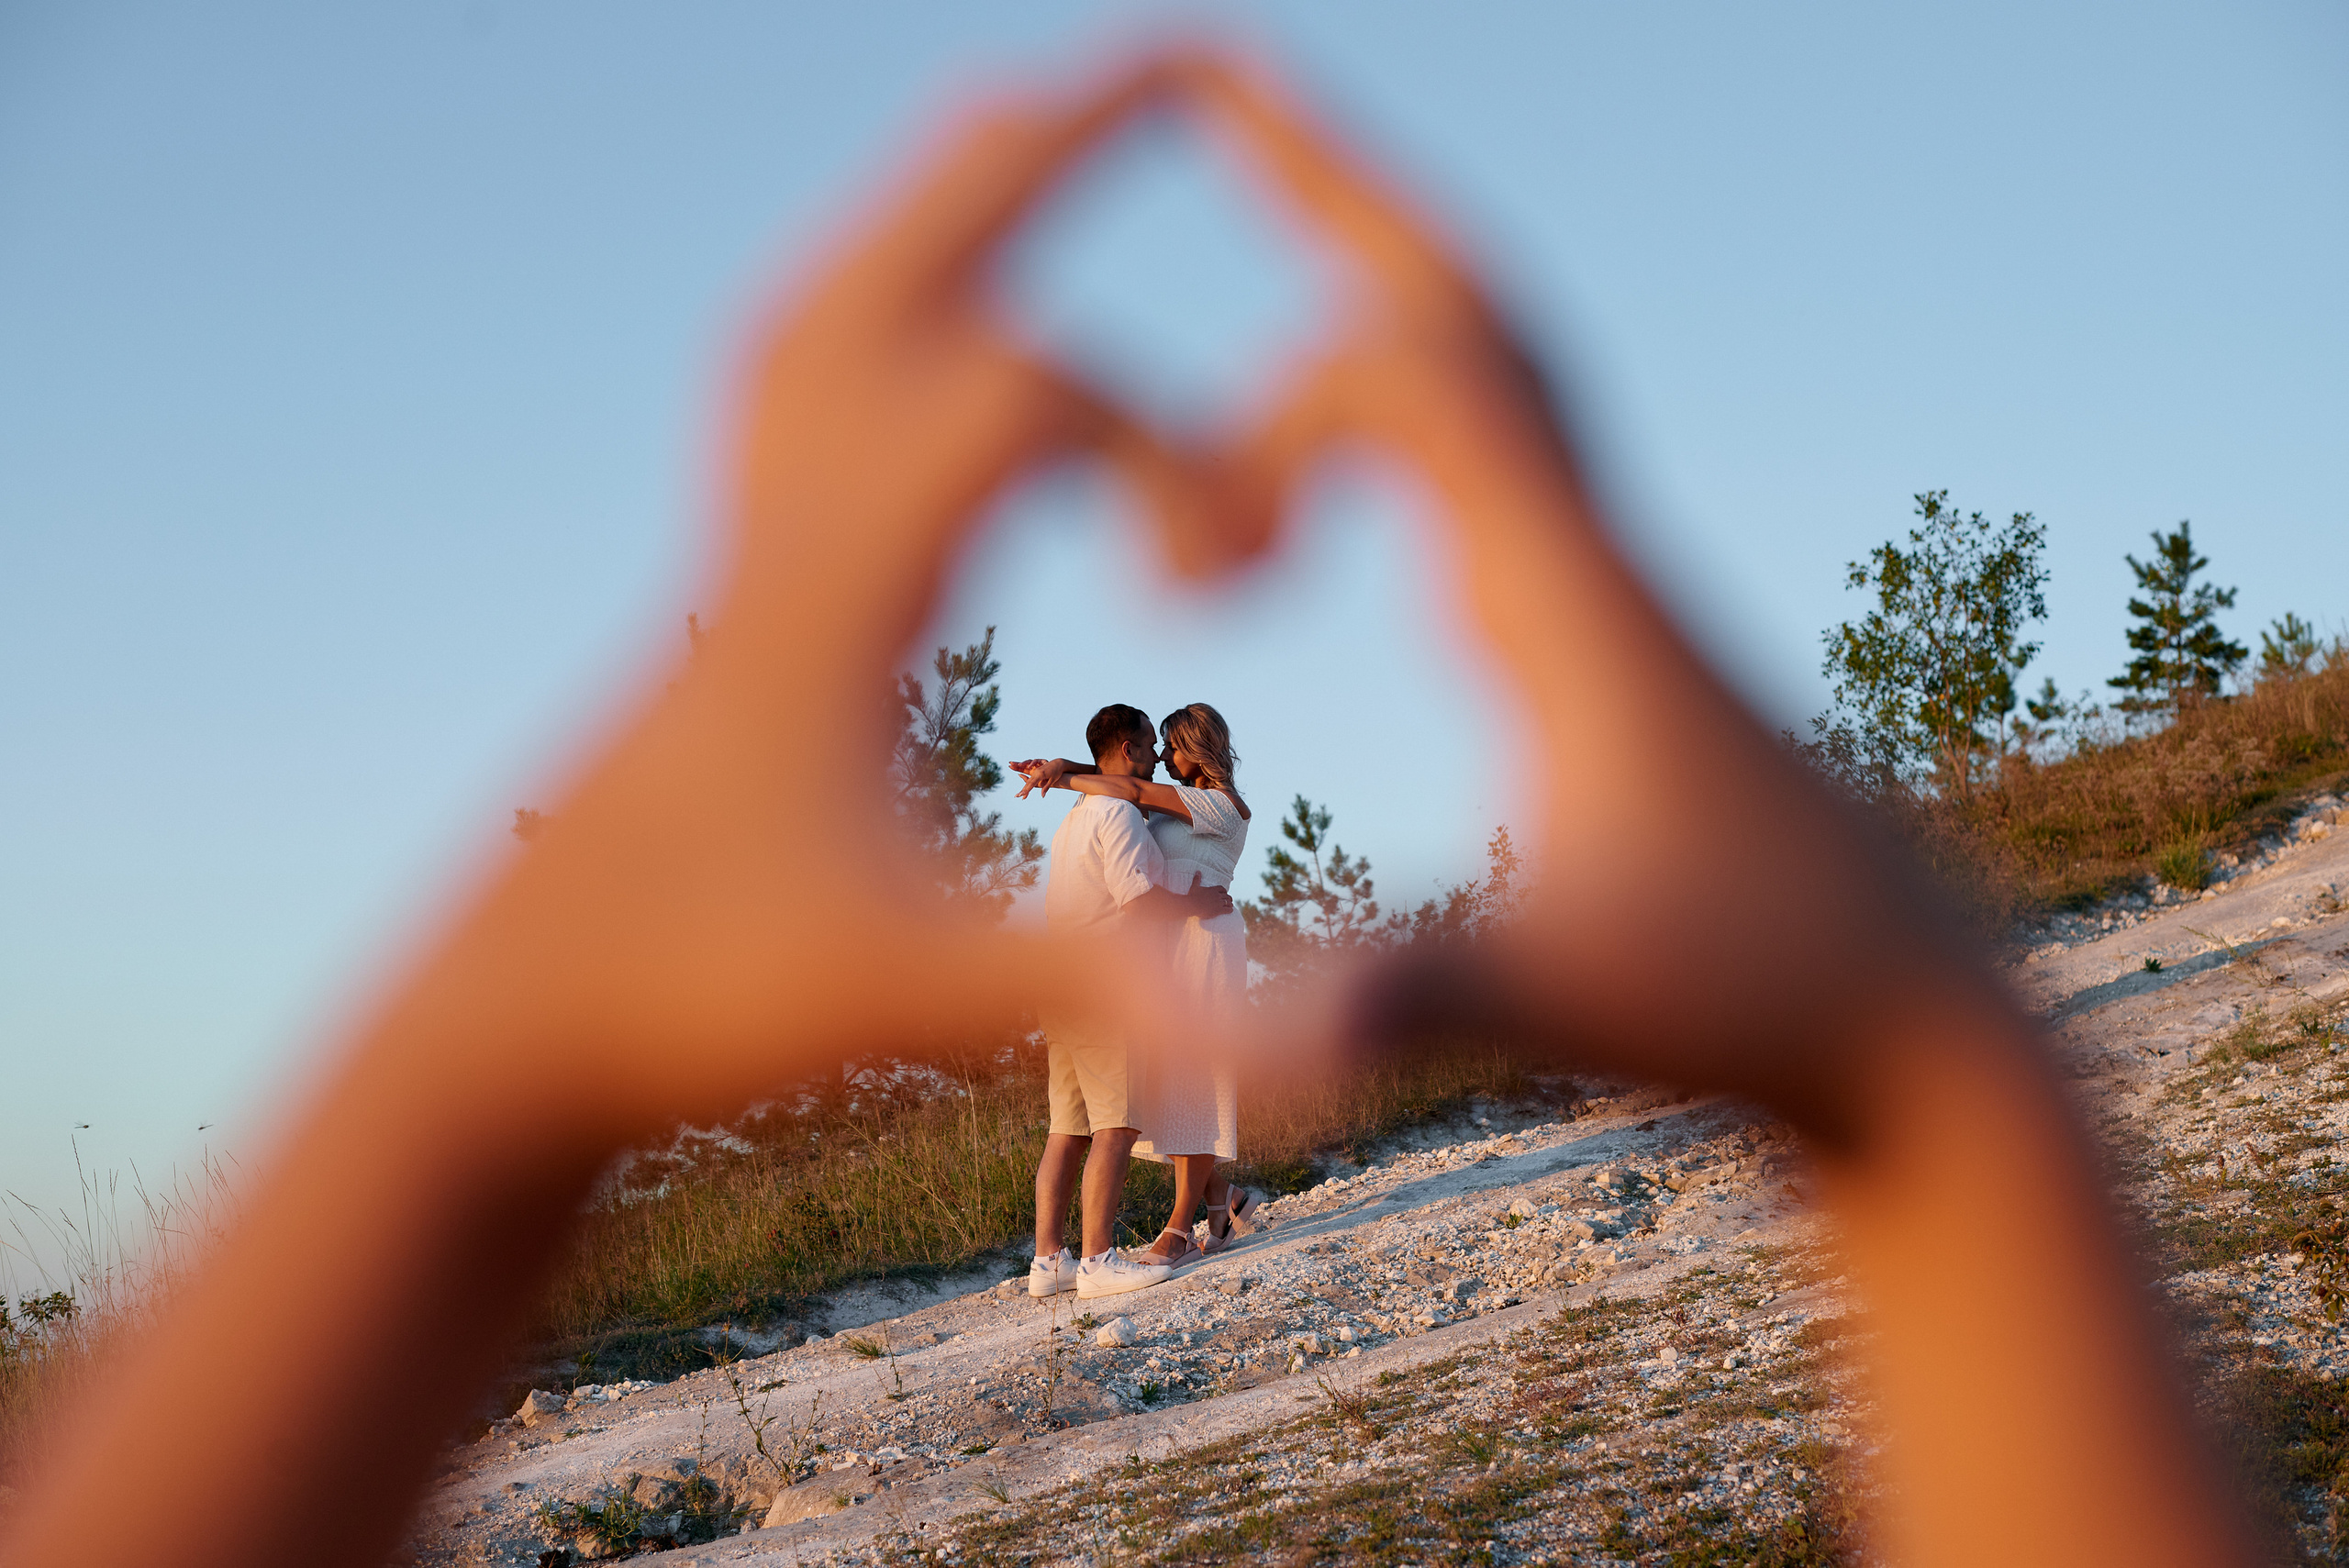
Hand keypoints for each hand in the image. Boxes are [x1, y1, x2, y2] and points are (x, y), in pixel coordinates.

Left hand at [3, 56, 1236, 1567]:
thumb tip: (1295, 1034)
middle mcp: (779, 518)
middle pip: (912, 262)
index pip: (1032, 391)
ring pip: (833, 300)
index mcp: (840, 576)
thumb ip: (1092, 984)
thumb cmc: (695, 1001)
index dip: (1173, 449)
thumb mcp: (907, 993)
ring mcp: (738, 538)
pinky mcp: (724, 579)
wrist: (506, 1018)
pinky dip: (876, 305)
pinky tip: (912, 320)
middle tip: (1178, 55)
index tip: (1222, 582)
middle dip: (1055, 155)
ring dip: (948, 203)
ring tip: (1037, 120)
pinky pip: (796, 381)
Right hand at [1185, 883, 1235, 918]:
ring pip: (1228, 902)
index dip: (1224, 891)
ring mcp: (1219, 903)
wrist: (1191, 906)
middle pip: (1226, 896)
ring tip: (1231, 906)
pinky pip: (1228, 909)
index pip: (1222, 889)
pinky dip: (1230, 910)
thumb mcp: (1194, 886)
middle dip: (1228, 898)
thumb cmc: (1192, 896)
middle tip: (1229, 900)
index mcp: (1213, 889)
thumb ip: (1197, 879)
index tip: (1225, 893)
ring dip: (1230, 904)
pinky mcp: (1218, 910)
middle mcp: (1217, 895)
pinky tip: (1230, 910)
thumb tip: (1198, 871)